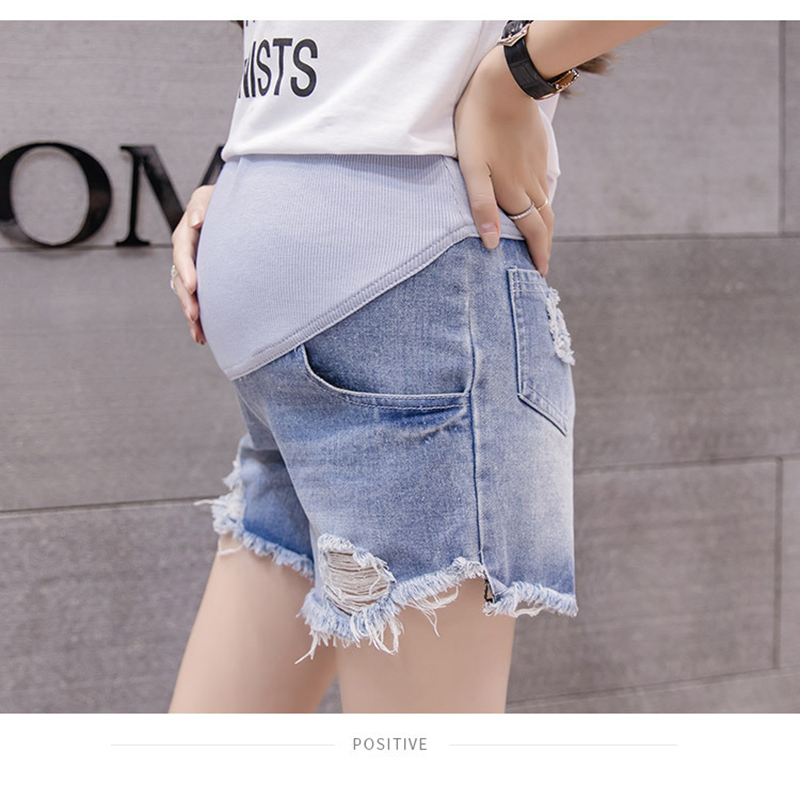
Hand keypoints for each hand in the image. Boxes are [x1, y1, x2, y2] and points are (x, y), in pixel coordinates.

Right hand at [170, 184, 214, 344]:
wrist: (240, 210)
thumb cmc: (226, 201)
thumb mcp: (212, 195)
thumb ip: (202, 205)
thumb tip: (196, 221)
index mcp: (188, 232)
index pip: (183, 252)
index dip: (186, 269)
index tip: (192, 285)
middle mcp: (188, 252)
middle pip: (181, 278)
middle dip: (187, 298)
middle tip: (195, 314)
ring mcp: (194, 268)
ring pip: (187, 294)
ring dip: (191, 313)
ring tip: (199, 331)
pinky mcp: (203, 280)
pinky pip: (198, 301)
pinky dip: (199, 320)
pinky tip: (202, 337)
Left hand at [454, 43, 553, 274]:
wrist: (506, 83)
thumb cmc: (479, 125)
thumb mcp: (472, 168)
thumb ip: (481, 206)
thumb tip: (491, 243)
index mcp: (514, 192)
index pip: (533, 232)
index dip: (539, 254)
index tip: (542, 272)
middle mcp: (531, 183)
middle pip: (544, 221)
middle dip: (545, 245)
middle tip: (543, 263)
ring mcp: (537, 167)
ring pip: (545, 203)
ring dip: (544, 225)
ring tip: (539, 238)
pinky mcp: (538, 151)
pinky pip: (543, 184)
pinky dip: (543, 201)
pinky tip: (536, 202)